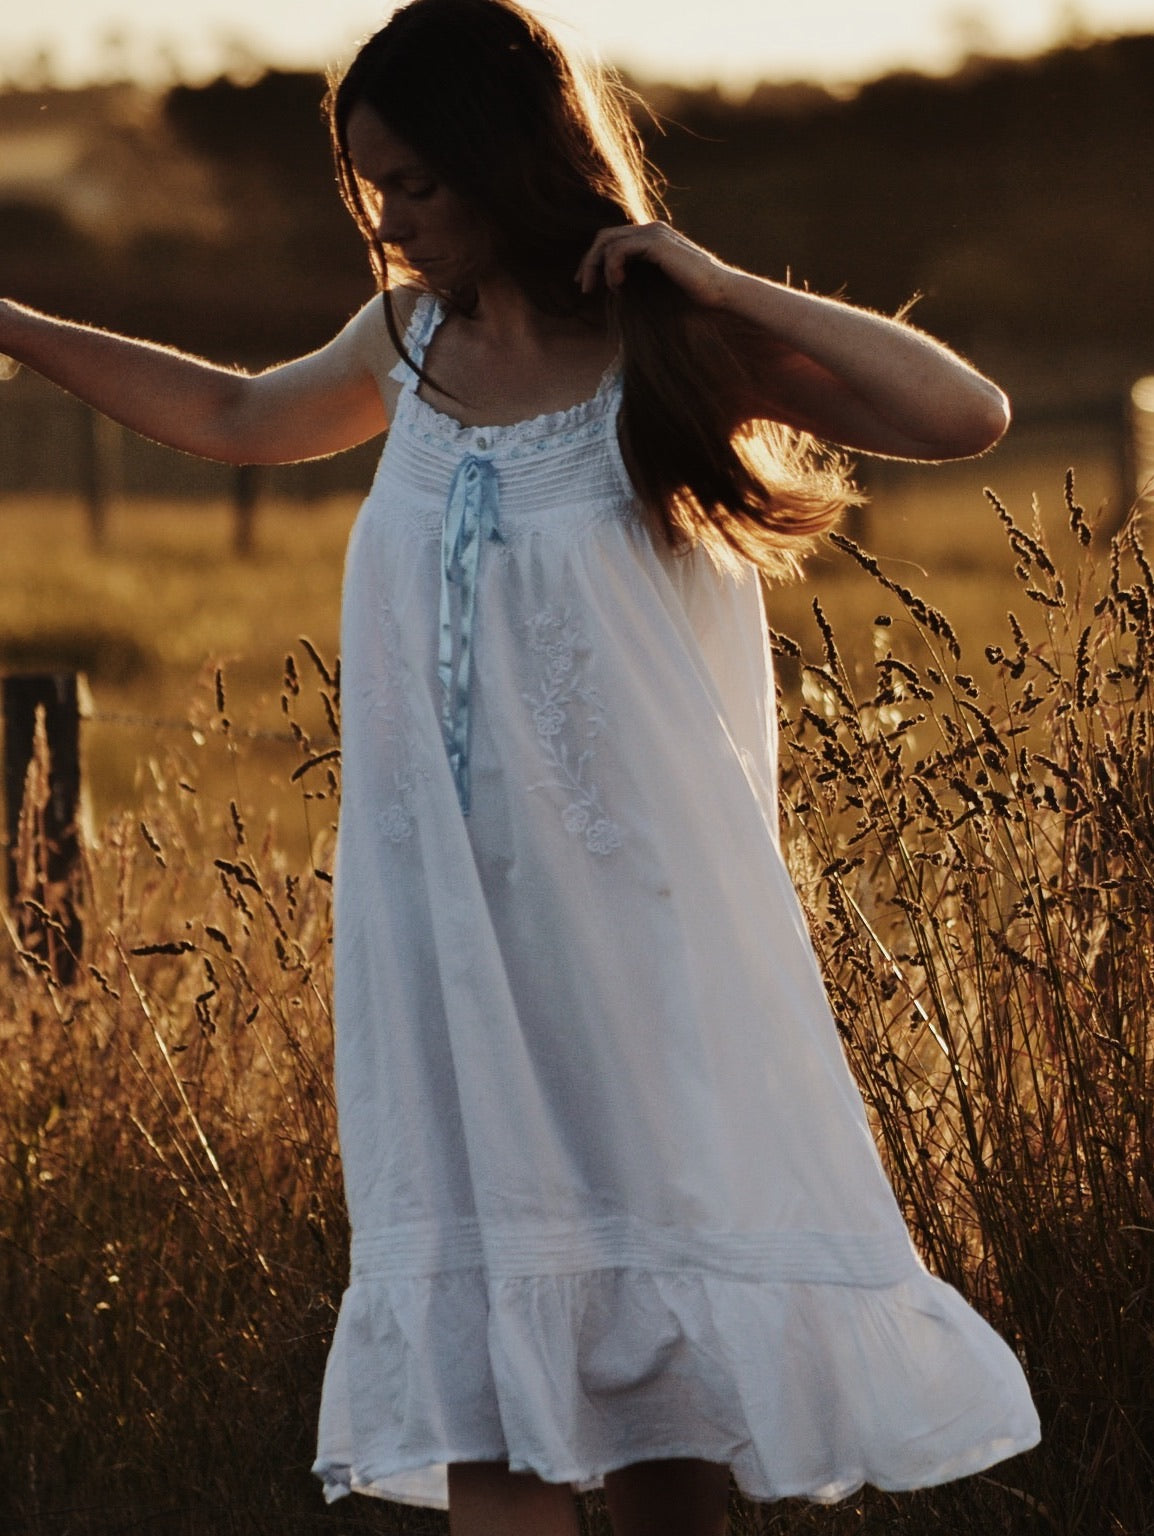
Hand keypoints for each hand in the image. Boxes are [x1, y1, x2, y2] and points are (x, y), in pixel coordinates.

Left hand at [575, 222, 735, 306]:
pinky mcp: (657, 243)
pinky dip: (612, 267)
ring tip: (600, 289)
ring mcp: (654, 233)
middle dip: (589, 261)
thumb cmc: (694, 297)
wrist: (720, 293)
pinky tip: (618, 285)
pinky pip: (620, 249)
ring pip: (608, 241)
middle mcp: (651, 230)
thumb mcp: (657, 288)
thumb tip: (615, 291)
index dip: (594, 260)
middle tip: (583, 287)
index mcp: (652, 238)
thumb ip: (638, 281)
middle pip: (605, 237)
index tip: (587, 284)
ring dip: (596, 266)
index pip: (613, 240)